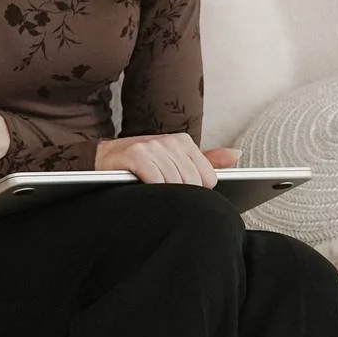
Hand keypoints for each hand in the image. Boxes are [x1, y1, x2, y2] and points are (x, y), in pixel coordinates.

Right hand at [93, 131, 241, 186]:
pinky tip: (144, 190)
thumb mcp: (175, 159)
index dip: (196, 191)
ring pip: (175, 184)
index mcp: (183, 141)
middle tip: (164, 194)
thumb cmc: (141, 163)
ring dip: (164, 195)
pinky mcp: (136, 155)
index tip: (179, 191)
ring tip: (152, 192)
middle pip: (193, 183)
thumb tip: (236, 155)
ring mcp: (152, 146)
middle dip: (181, 195)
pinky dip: (152, 191)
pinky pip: (156, 181)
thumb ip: (207, 160)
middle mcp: (169, 141)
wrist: (101, 159)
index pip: (209, 178)